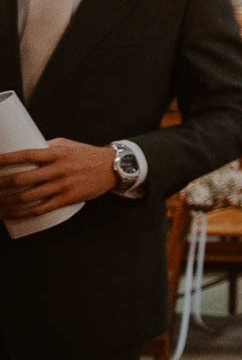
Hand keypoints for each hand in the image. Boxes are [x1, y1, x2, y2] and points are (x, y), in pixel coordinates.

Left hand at [0, 138, 115, 219]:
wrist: (113, 167)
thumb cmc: (86, 155)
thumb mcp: (67, 145)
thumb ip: (46, 147)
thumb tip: (24, 153)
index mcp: (57, 153)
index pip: (26, 155)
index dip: (5, 159)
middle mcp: (59, 169)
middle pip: (22, 179)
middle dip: (0, 184)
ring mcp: (63, 185)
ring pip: (28, 197)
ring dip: (6, 202)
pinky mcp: (68, 199)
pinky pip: (40, 209)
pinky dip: (21, 213)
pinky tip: (8, 214)